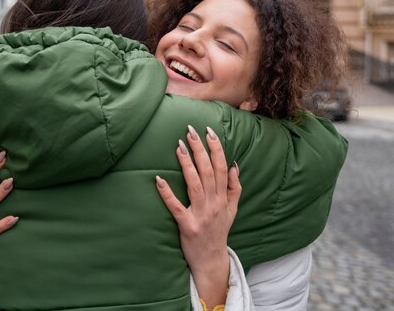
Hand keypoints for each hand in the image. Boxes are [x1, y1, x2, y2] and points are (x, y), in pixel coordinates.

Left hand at [156, 125, 241, 308]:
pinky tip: (159, 179)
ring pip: (194, 184)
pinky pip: (176, 207)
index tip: (209, 131)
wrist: (212, 261)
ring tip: (178, 146)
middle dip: (199, 149)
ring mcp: (200, 214)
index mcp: (223, 198)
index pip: (220, 167)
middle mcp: (213, 204)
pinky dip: (167, 193)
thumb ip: (234, 188)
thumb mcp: (232, 210)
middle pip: (207, 171)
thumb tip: (233, 165)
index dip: (216, 148)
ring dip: (186, 164)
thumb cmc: (219, 232)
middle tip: (190, 131)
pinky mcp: (186, 225)